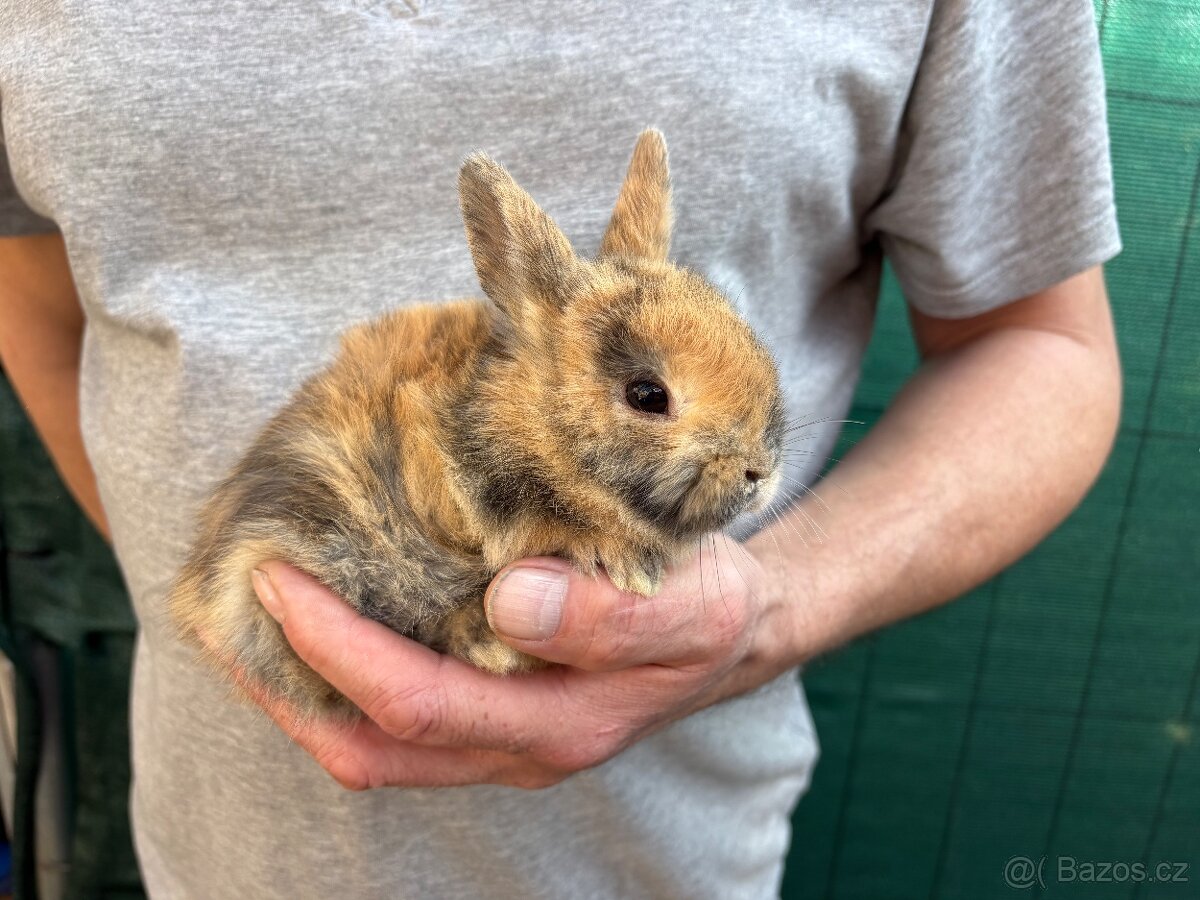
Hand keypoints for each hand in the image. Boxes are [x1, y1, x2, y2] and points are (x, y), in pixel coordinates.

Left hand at [248, 537, 795, 789]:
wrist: (734, 630)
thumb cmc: (712, 609)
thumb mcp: (688, 606)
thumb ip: (609, 617)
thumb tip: (509, 604)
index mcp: (555, 725)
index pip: (413, 704)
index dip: (333, 649)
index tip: (277, 576)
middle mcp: (514, 747)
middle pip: (368, 747)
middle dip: (285, 684)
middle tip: (229, 604)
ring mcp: (500, 735)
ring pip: (373, 740)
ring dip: (302, 687)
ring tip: (251, 616)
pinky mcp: (495, 707)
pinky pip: (397, 712)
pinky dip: (344, 673)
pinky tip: (327, 616)